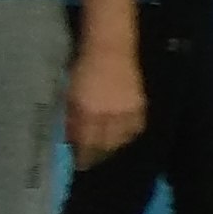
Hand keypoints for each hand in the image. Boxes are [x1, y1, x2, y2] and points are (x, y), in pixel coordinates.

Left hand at [65, 47, 143, 166]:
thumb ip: (72, 119)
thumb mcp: (71, 95)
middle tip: (94, 159)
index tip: (81, 164)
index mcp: (88, 112)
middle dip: (99, 155)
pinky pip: (136, 129)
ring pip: (123, 140)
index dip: (84, 157)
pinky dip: (129, 135)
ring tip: (109, 148)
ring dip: (115, 147)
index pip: (86, 144)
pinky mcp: (140, 107)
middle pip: (106, 146)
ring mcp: (127, 112)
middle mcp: (108, 116)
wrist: (111, 49)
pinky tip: (124, 135)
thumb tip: (73, 140)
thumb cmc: (85, 69)